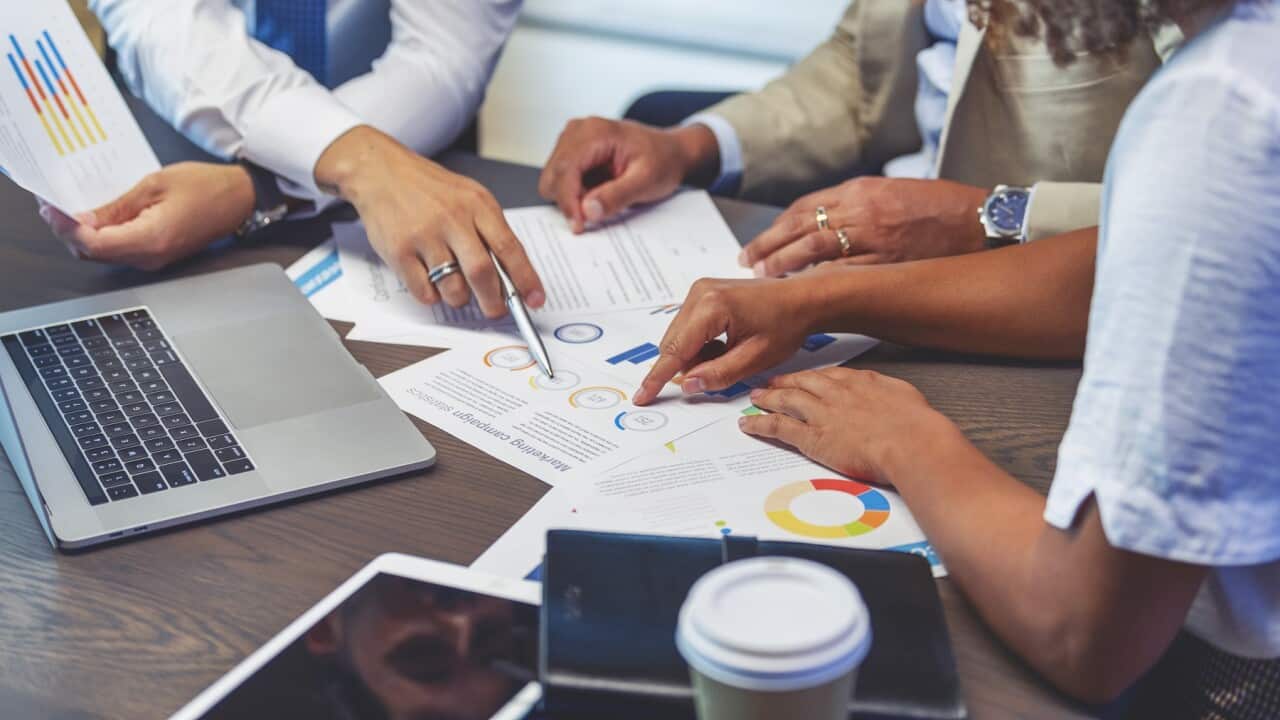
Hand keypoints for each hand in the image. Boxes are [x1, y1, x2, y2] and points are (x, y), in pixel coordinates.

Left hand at [39, 162, 254, 270]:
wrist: (239, 199)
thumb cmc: (206, 187)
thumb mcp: (153, 184)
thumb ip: (116, 205)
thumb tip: (83, 218)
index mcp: (151, 240)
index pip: (93, 244)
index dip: (67, 228)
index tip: (53, 208)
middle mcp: (151, 257)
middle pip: (93, 254)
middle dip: (69, 231)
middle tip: (55, 206)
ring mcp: (154, 259)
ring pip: (103, 254)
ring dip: (83, 234)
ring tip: (71, 208)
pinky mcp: (157, 255)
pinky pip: (119, 251)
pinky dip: (101, 236)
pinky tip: (96, 217)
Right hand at [316, 126, 544, 318]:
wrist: (380, 171)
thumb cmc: (429, 188)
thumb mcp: (469, 197)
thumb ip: (490, 231)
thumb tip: (512, 275)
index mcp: (477, 205)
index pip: (510, 248)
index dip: (526, 279)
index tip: (535, 299)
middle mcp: (452, 219)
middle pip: (482, 273)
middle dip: (494, 302)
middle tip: (496, 311)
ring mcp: (424, 235)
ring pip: (453, 288)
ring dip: (460, 299)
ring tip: (457, 288)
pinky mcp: (398, 251)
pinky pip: (424, 291)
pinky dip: (432, 295)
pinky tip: (430, 280)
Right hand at [539, 118, 718, 232]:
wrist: (670, 151)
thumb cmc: (662, 161)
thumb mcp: (646, 181)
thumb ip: (617, 196)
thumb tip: (587, 210)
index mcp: (595, 132)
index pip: (565, 170)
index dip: (568, 202)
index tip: (578, 226)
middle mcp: (577, 131)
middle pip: (553, 176)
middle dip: (569, 200)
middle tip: (597, 211)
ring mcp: (572, 140)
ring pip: (553, 180)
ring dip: (572, 197)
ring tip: (602, 196)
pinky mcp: (572, 152)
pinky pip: (561, 180)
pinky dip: (575, 192)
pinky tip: (598, 191)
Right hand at [633, 276, 819, 404]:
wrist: (802, 298)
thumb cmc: (785, 324)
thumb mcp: (755, 357)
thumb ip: (719, 374)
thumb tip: (688, 385)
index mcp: (712, 307)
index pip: (675, 351)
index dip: (657, 378)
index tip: (642, 397)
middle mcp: (699, 293)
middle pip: (673, 344)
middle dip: (688, 366)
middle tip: (719, 373)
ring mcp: (699, 290)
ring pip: (679, 337)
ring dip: (696, 355)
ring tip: (730, 354)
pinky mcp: (702, 293)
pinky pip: (687, 327)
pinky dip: (700, 344)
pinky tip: (726, 344)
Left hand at [740, 177, 989, 275]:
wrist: (978, 219)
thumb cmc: (939, 206)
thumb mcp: (891, 191)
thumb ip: (856, 205)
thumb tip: (824, 221)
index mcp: (859, 189)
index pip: (804, 207)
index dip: (777, 227)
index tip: (759, 242)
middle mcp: (861, 209)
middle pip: (800, 226)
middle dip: (769, 245)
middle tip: (748, 261)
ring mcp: (873, 235)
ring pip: (814, 248)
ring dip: (783, 263)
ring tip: (764, 275)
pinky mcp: (887, 260)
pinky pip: (843, 271)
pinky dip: (817, 279)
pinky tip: (799, 289)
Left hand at [740, 367, 950, 483]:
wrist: (912, 442)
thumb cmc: (917, 426)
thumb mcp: (906, 397)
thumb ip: (890, 394)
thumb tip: (890, 397)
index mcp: (860, 382)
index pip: (828, 376)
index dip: (811, 377)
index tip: (804, 378)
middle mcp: (837, 393)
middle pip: (803, 383)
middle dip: (784, 382)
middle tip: (771, 383)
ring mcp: (822, 414)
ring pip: (786, 400)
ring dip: (768, 398)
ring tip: (755, 398)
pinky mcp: (813, 438)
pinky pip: (779, 427)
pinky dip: (761, 425)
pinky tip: (749, 424)